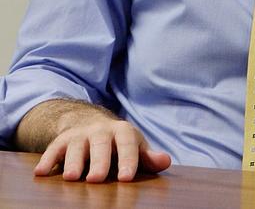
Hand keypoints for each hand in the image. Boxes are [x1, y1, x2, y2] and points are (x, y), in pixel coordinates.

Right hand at [33, 116, 171, 182]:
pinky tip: (41, 172)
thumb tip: (165, 161)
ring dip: (73, 161)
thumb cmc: (117, 143)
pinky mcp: (62, 140)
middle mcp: (100, 131)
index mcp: (122, 132)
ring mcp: (80, 135)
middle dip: (99, 161)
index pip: (127, 145)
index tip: (127, 178)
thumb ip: (147, 157)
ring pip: (76, 146)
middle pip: (100, 145)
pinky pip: (53, 148)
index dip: (128, 160)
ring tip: (71, 178)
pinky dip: (47, 159)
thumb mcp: (133, 146)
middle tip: (97, 179)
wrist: (89, 122)